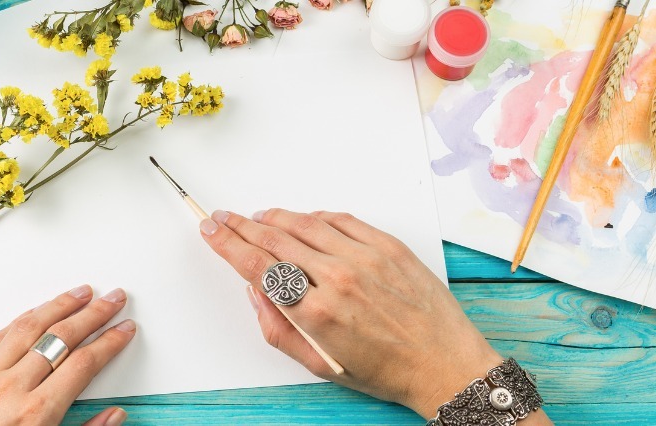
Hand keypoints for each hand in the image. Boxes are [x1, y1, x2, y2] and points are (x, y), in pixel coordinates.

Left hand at [0, 285, 134, 425]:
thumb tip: (115, 416)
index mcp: (36, 414)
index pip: (84, 364)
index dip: (110, 343)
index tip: (125, 329)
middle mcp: (11, 388)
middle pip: (61, 337)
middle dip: (93, 315)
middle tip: (113, 299)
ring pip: (28, 327)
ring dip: (58, 305)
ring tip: (80, 293)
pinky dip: (22, 320)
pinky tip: (36, 311)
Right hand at [199, 209, 519, 418]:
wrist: (444, 364)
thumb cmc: (387, 370)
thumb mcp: (319, 365)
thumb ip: (278, 329)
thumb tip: (255, 292)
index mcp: (317, 312)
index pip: (257, 266)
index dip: (227, 244)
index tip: (211, 231)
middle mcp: (338, 279)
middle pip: (274, 238)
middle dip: (241, 225)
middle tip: (223, 217)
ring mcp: (365, 258)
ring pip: (305, 224)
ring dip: (274, 217)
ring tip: (256, 217)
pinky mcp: (388, 246)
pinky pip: (341, 219)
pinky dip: (315, 216)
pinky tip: (302, 219)